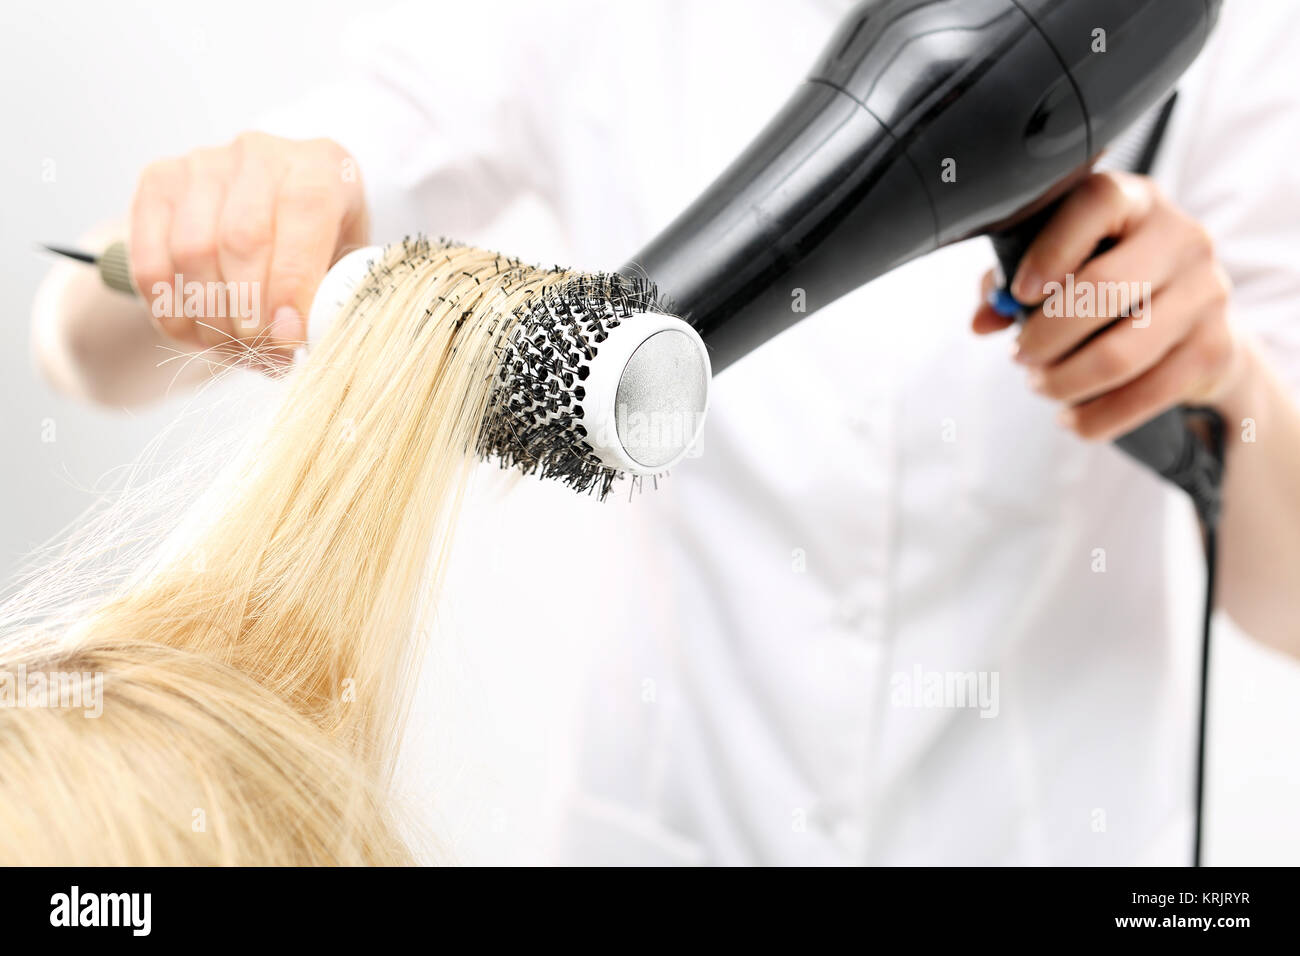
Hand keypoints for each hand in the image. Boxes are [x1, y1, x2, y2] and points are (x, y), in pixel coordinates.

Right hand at [128, 132, 368, 365]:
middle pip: (241, 239)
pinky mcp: (158, 183)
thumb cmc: (319, 245)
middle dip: (248, 312)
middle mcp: (260, 154)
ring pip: (192, 252)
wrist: (272, 210)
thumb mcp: (345, 263)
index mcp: (320, 169)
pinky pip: (151, 260)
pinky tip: (195, 333)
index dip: (292, 284)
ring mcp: (204, 164)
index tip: (286, 338)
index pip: (303, 214)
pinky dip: (169, 310)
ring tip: (233, 348)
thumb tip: (313, 343)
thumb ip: (334, 296)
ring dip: (210, 318)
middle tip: (259, 351)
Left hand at [971, 170, 1242, 440]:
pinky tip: (1071, 417)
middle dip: (1045, 336)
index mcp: (1136, 201)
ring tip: (1040, 385)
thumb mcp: (1061, 265)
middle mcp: (1181, 238)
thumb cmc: (1109, 282)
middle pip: (1104, 289)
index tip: (1019, 294)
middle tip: (1020, 357)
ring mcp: (1207, 293)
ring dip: (1064, 382)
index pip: (1097, 204)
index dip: (1050, 251)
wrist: (1194, 321)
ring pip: (1120, 354)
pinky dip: (1095, 417)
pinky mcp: (1214, 348)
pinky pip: (1146, 395)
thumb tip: (983, 319)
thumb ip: (1012, 282)